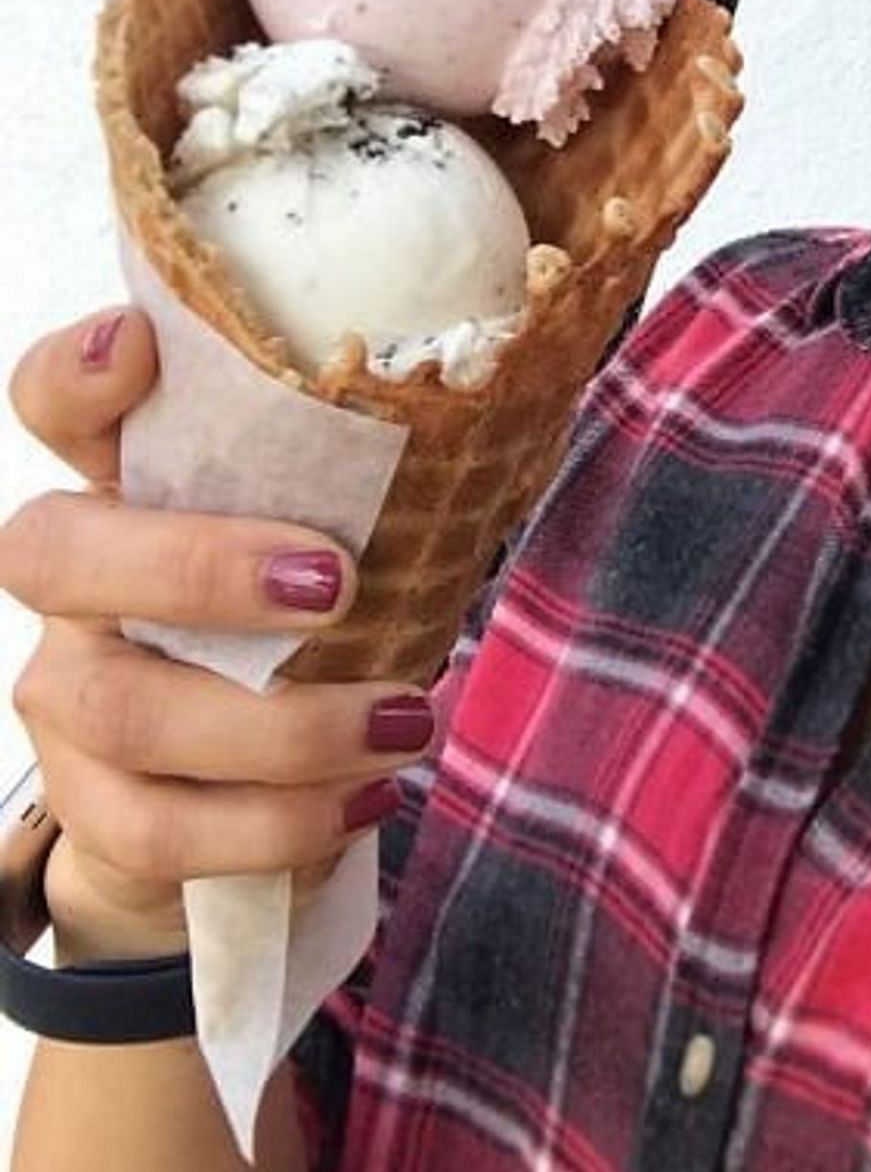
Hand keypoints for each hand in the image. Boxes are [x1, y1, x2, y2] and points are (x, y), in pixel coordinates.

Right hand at [0, 310, 436, 960]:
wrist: (232, 792)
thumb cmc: (309, 615)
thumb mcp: (334, 527)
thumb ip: (376, 465)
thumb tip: (516, 382)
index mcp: (129, 479)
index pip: (54, 398)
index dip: (75, 372)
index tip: (138, 343)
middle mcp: (73, 576)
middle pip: (54, 551)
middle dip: (197, 565)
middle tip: (338, 581)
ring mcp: (66, 690)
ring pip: (122, 710)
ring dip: (280, 726)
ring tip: (402, 722)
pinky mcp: (90, 806)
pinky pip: (157, 828)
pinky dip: (276, 824)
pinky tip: (364, 802)